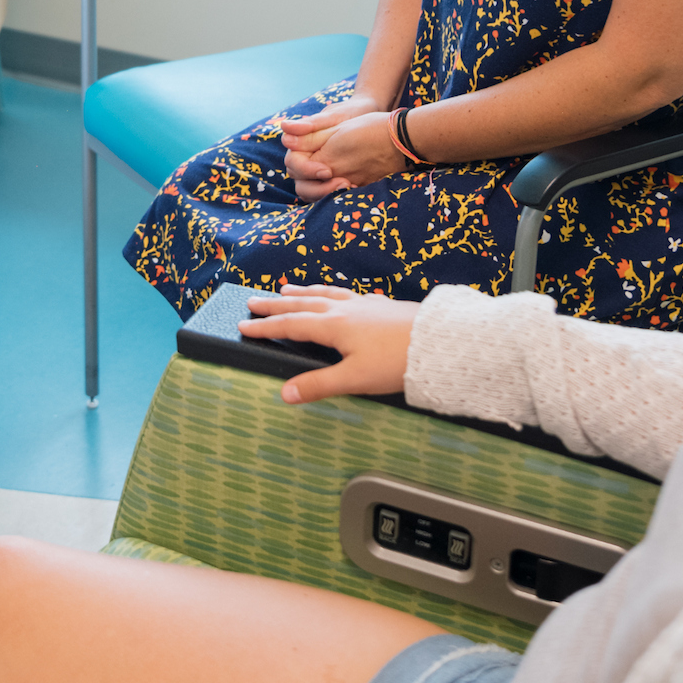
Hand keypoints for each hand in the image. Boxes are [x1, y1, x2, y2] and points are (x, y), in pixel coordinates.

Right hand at [239, 285, 420, 404]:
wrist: (439, 342)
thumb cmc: (398, 362)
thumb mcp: (355, 379)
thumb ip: (319, 385)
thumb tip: (285, 393)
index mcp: (334, 326)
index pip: (291, 326)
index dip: (266, 326)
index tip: (244, 324)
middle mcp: (345, 310)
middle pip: (303, 305)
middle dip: (276, 305)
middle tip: (253, 301)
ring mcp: (364, 305)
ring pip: (325, 295)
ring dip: (302, 293)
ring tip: (287, 290)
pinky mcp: (382, 306)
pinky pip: (347, 294)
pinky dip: (332, 293)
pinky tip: (338, 296)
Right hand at [277, 92, 389, 200]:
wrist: (370, 115)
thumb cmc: (351, 112)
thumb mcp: (334, 117)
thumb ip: (311, 124)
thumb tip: (284, 127)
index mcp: (301, 141)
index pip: (293, 162)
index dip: (307, 169)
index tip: (328, 171)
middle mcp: (305, 157)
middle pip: (299, 181)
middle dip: (317, 187)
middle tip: (343, 183)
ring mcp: (316, 168)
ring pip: (308, 190)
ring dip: (324, 194)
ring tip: (348, 187)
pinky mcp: (328, 177)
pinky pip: (323, 193)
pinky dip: (332, 196)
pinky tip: (351, 190)